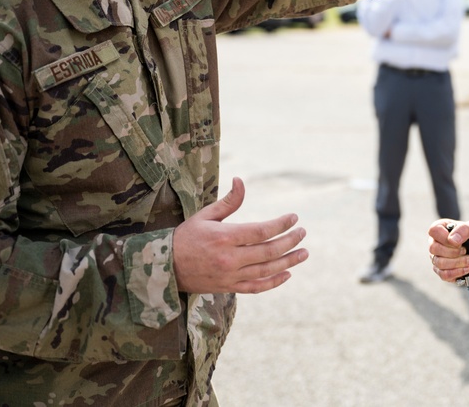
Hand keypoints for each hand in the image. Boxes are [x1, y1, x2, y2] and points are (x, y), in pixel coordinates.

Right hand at [173, 177, 308, 293]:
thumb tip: (241, 180)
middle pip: (268, 251)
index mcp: (224, 237)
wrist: (165, 267)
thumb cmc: (186, 236)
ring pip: (266, 270)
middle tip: (303, 233)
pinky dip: (274, 282)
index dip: (281, 224)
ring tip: (304, 253)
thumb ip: (228, 201)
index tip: (294, 217)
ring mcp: (230, 275)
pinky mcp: (229, 287)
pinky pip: (256, 287)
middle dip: (290, 241)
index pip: (261, 231)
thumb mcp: (205, 215)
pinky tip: (287, 273)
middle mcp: (229, 258)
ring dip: (288, 261)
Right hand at [427, 219, 468, 282]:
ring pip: (440, 263)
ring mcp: (437, 258)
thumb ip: (464, 229)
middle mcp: (435, 243)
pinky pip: (444, 275)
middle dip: (454, 251)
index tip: (459, 242)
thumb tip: (452, 240)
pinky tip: (467, 269)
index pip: (434, 230)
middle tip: (466, 251)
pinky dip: (457, 272)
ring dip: (458, 263)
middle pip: (434, 248)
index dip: (445, 237)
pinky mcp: (441, 271)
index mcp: (441, 228)